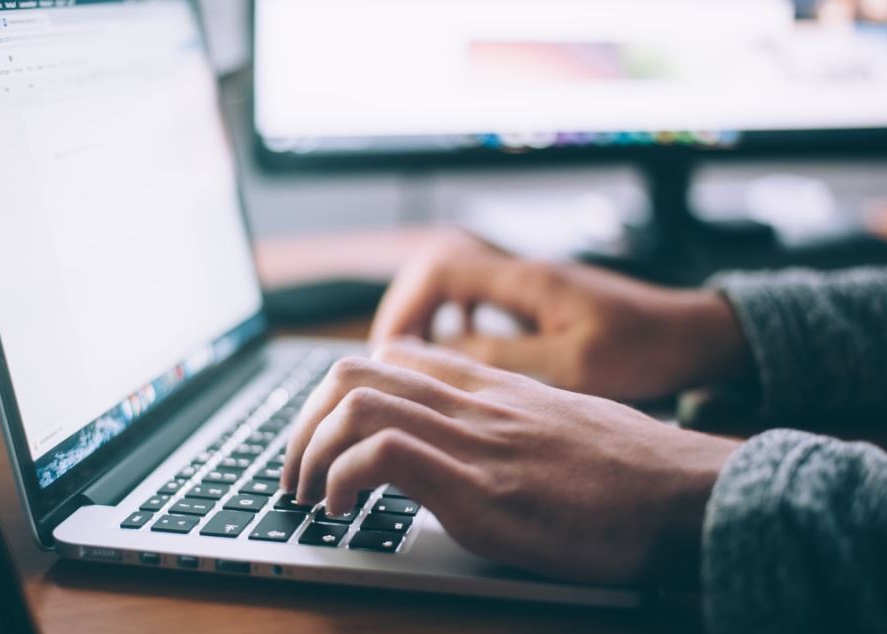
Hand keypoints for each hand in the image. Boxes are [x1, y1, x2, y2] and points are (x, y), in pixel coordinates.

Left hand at [282, 339, 739, 585]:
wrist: (689, 493)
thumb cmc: (633, 469)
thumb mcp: (562, 424)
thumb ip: (508, 420)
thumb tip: (472, 443)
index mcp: (492, 387)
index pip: (393, 356)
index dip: (341, 392)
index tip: (328, 435)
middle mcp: (474, 402)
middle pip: (354, 372)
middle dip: (304, 422)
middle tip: (297, 470)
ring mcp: (475, 441)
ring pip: (355, 403)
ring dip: (309, 451)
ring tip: (308, 494)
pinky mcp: (481, 489)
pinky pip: (383, 455)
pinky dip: (342, 479)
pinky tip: (343, 511)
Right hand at [371, 231, 751, 400]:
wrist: (694, 335)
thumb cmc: (645, 349)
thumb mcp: (572, 365)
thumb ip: (503, 357)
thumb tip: (439, 354)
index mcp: (527, 279)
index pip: (440, 269)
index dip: (405, 307)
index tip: (390, 351)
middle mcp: (523, 273)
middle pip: (437, 270)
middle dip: (406, 311)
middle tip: (391, 359)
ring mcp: (531, 284)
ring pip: (456, 284)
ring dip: (429, 316)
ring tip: (414, 359)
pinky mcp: (540, 301)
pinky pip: (480, 300)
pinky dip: (457, 322)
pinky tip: (460, 352)